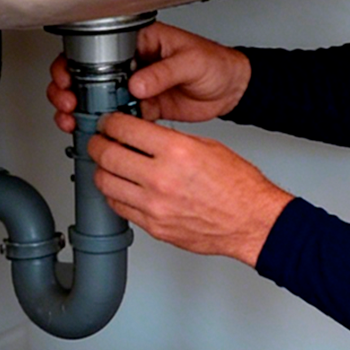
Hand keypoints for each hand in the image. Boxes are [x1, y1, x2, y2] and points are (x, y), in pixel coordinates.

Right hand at [48, 21, 250, 133]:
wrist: (232, 88)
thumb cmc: (216, 64)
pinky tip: (95, 132)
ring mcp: (136, 85)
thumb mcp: (191, 61)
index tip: (69, 79)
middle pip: (87, 72)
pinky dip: (104, 125)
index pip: (98, 46)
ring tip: (73, 119)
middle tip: (68, 102)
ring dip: (80, 108)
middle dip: (68, 88)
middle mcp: (133, 62)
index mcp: (141, 40)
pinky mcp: (143, 106)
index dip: (76, 62)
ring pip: (97, 96)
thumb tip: (137, 83)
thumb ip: (163, 72)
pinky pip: (117, 116)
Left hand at [88, 112, 292, 266]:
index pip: (125, 129)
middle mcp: (162, 178)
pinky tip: (122, 187)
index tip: (110, 123)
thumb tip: (145, 135)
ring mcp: (155, 206)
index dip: (110, 122)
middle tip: (101, 140)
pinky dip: (115, 194)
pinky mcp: (153, 226)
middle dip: (98, 144)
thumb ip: (172, 140)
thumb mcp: (208, 146)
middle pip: (107, 155)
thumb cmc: (239, 185)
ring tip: (109, 164)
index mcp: (177, 151)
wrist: (251, 221)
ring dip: (103, 170)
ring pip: (105, 183)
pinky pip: (118, 208)